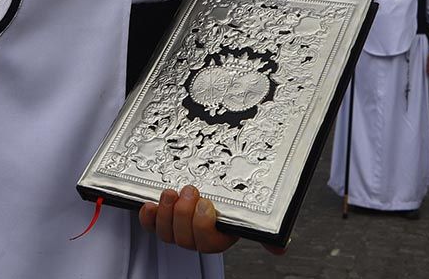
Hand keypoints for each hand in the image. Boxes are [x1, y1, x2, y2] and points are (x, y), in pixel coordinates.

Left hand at [138, 185, 287, 255]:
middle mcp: (196, 235)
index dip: (204, 227)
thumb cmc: (230, 198)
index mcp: (218, 235)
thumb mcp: (248, 211)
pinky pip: (149, 226)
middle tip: (189, 191)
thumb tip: (281, 246)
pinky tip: (149, 204)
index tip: (207, 205)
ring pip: (166, 233)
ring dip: (166, 213)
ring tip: (171, 193)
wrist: (208, 181)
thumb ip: (263, 228)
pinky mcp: (159, 217)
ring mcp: (176, 227)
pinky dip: (147, 216)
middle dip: (185, 214)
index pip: (209, 244)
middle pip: (185, 239)